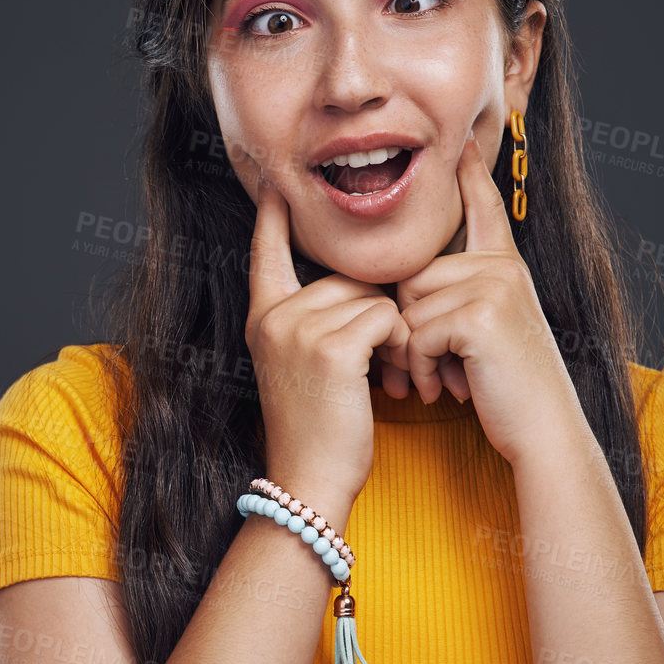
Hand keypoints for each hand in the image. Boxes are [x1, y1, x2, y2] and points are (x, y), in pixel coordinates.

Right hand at [245, 168, 410, 507]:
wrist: (310, 480)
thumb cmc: (318, 428)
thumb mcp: (302, 364)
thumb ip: (313, 319)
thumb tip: (359, 284)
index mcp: (262, 316)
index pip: (266, 250)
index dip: (272, 216)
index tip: (274, 184)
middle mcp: (274, 315)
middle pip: (346, 276)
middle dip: (375, 310)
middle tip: (382, 360)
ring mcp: (298, 328)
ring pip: (371, 295)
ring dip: (392, 331)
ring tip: (384, 373)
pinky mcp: (331, 347)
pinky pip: (386, 316)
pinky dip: (400, 344)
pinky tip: (389, 376)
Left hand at [387, 128, 587, 467]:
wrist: (543, 430)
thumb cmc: (507, 389)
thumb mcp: (488, 330)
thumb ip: (460, 296)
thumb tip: (409, 285)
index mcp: (504, 266)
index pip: (484, 209)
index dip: (472, 175)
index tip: (464, 140)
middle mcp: (501, 267)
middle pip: (412, 274)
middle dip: (414, 327)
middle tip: (446, 367)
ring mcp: (494, 286)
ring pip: (409, 305)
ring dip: (417, 353)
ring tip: (452, 378)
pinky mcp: (480, 314)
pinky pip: (417, 333)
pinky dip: (424, 369)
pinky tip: (451, 389)